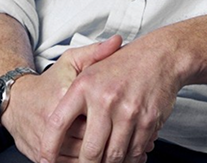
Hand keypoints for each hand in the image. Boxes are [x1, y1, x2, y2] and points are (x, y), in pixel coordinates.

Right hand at [1, 35, 122, 162]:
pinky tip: (100, 161)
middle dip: (111, 146)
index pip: (97, 115)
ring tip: (122, 156)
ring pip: (80, 158)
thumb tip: (117, 41)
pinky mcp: (40, 155)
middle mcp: (52, 120)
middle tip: (131, 145)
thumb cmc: (49, 82)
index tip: (130, 123)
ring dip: (101, 160)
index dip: (116, 123)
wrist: (16, 100)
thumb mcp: (71, 62)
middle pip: (90, 140)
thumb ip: (96, 52)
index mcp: (65, 96)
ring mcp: (45, 140)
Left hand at [38, 36, 181, 162]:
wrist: (160, 56)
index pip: (58, 123)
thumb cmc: (123, 64)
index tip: (45, 160)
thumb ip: (70, 95)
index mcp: (84, 86)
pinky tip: (125, 158)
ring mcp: (128, 112)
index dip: (49, 146)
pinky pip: (135, 152)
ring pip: (113, 156)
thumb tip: (51, 126)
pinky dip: (129, 160)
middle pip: (89, 150)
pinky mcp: (148, 121)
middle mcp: (105, 99)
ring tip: (105, 162)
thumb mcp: (89, 66)